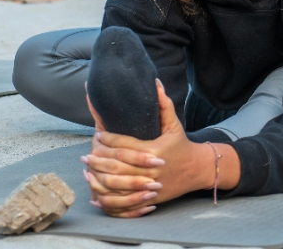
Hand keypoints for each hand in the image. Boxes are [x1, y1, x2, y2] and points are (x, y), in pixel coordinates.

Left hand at [82, 80, 216, 217]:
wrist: (197, 170)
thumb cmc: (181, 145)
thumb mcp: (174, 124)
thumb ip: (164, 104)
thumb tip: (155, 82)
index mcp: (154, 150)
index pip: (126, 144)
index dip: (109, 139)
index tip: (98, 133)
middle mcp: (151, 169)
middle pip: (118, 165)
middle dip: (99, 159)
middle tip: (86, 153)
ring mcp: (149, 185)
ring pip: (118, 184)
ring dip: (100, 177)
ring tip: (87, 168)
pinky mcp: (148, 198)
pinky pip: (124, 200)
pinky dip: (109, 195)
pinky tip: (97, 188)